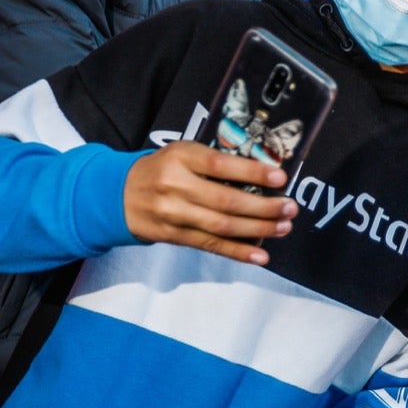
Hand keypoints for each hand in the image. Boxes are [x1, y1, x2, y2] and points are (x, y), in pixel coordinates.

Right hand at [123, 142, 296, 263]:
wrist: (117, 195)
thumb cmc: (162, 169)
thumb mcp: (183, 153)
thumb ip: (216, 160)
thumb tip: (264, 172)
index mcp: (181, 157)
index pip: (221, 164)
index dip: (253, 171)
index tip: (281, 177)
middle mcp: (175, 185)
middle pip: (226, 200)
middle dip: (264, 206)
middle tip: (290, 207)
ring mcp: (173, 214)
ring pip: (221, 226)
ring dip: (258, 229)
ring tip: (283, 227)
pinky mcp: (173, 236)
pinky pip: (210, 245)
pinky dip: (238, 252)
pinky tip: (261, 255)